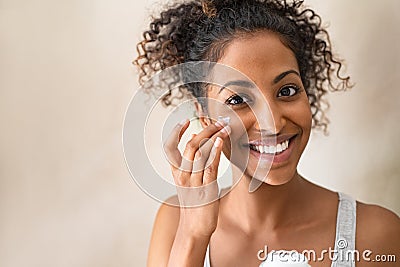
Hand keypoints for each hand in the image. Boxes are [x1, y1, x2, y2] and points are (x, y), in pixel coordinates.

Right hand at [163, 118, 229, 237]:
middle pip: (191, 146)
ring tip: (225, 127)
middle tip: (218, 122)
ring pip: (201, 153)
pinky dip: (215, 151)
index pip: (170, 147)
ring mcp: (194, 182)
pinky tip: (221, 141)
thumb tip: (194, 140)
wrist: (194, 228)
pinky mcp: (206, 188)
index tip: (185, 121)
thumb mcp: (187, 182)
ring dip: (214, 137)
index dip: (176, 133)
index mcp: (176, 173)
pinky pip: (210, 166)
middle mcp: (183, 175)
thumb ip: (190, 163)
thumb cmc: (193, 204)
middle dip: (205, 130)